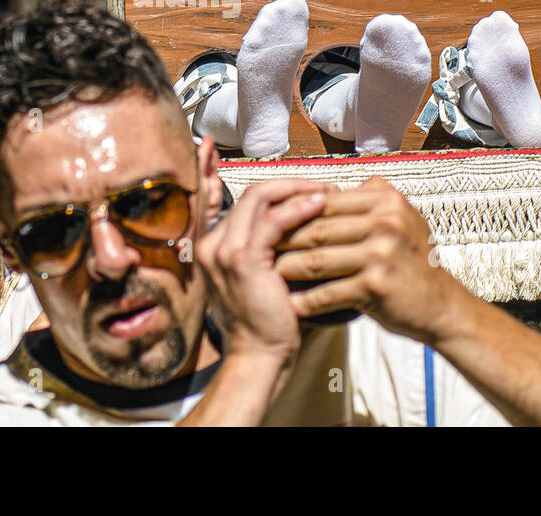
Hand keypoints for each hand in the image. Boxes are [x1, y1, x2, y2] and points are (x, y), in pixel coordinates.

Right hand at [196, 178, 326, 364]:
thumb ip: (264, 252)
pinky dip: (297, 208)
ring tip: (326, 192)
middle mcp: (214, 244)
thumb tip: (295, 227)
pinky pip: (272, 222)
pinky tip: (319, 205)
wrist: (257, 357)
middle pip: (253, 193)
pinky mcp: (243, 262)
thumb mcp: (258, 280)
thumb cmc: (265, 324)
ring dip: (297, 189)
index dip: (279, 189)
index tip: (309, 190)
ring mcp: (224, 251)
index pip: (247, 202)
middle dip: (292, 183)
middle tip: (323, 187)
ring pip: (260, 198)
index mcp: (214, 246)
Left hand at [275, 176, 461, 344]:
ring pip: (315, 260)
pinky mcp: (375, 286)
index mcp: (385, 200)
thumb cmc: (412, 260)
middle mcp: (385, 222)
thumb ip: (366, 197)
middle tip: (256, 248)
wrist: (441, 304)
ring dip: (285, 270)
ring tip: (264, 275)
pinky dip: (305, 300)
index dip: (292, 213)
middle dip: (282, 240)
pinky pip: (328, 292)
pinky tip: (288, 304)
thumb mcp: (400, 215)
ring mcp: (380, 254)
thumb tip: (323, 186)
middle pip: (316, 229)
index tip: (268, 223)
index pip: (324, 202)